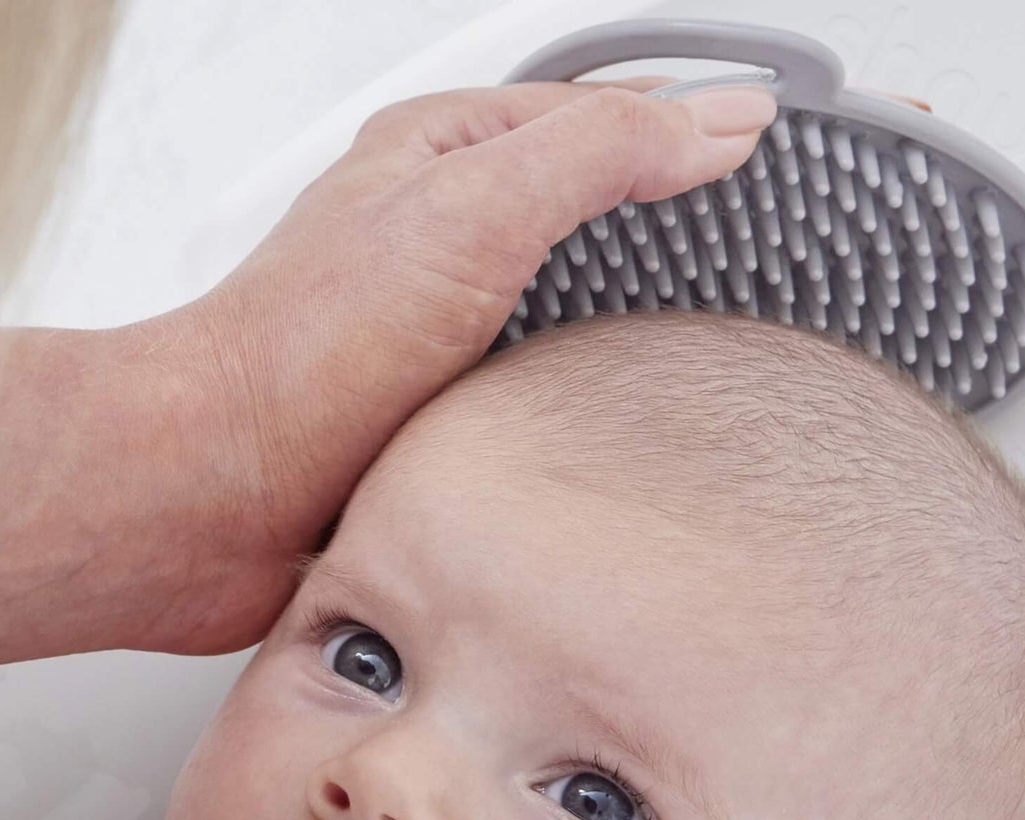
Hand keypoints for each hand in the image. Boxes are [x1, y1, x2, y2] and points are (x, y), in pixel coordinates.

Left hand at [144, 77, 776, 653]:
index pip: (615, 116)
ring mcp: (455, 340)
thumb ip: (595, 155)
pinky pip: (554, 403)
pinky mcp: (453, 427)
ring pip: (585, 317)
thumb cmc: (295, 356)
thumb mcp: (465, 214)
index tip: (811, 145)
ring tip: (752, 345)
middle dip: (702, 229)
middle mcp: (454, 246)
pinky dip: (607, 410)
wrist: (213, 498)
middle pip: (608, 215)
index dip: (716, 124)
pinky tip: (648, 431)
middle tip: (805, 250)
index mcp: (453, 163)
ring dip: (657, 331)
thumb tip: (717, 118)